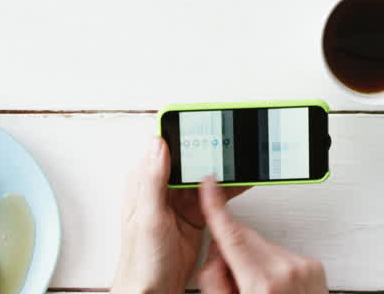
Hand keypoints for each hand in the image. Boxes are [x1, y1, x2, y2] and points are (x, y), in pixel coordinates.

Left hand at [111, 137, 247, 293]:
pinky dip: (228, 189)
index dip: (181, 132)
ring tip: (241, 158)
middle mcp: (159, 190)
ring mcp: (178, 204)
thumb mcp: (148, 217)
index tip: (201, 120)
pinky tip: (242, 181)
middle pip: (187, 159)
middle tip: (230, 139)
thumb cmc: (142, 263)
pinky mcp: (193, 217)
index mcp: (143, 184)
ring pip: (203, 176)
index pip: (162, 147)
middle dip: (208, 149)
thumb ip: (153, 180)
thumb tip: (157, 144)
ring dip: (221, 168)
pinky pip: (213, 197)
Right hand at [199, 177, 328, 293]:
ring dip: (254, 262)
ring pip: (263, 247)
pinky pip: (282, 256)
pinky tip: (274, 291)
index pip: (232, 235)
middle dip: (233, 251)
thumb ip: (215, 280)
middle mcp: (287, 270)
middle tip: (232, 282)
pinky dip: (273, 267)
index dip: (216, 207)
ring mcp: (304, 268)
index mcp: (262, 284)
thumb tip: (217, 253)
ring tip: (258, 292)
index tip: (209, 185)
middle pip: (245, 238)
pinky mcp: (314, 267)